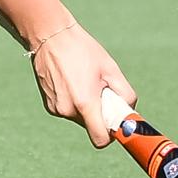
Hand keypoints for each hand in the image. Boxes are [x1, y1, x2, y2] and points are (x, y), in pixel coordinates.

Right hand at [29, 24, 135, 148]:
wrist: (50, 37)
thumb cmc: (83, 50)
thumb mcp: (111, 69)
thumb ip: (125, 94)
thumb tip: (128, 111)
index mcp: (85, 103)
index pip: (101, 140)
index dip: (111, 135)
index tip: (115, 121)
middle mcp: (67, 110)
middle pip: (92, 126)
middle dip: (99, 114)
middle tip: (100, 90)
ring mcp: (56, 109)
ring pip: (80, 118)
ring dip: (86, 107)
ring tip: (83, 82)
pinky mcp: (48, 105)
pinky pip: (68, 111)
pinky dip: (74, 102)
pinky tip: (71, 82)